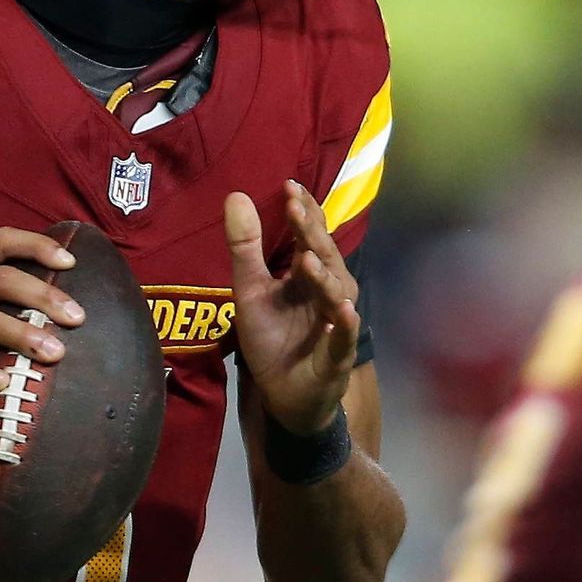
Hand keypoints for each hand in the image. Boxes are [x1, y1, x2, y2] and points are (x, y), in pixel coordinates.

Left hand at [224, 182, 358, 435]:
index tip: (289, 186)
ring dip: (325, 277)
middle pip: (324, 258)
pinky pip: (344, 339)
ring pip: (336, 295)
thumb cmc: (272, 339)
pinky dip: (345, 326)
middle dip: (311, 234)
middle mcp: (327, 293)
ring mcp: (335, 324)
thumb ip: (245, 247)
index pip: (309, 236)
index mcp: (307, 275)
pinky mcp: (336, 357)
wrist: (284, 395)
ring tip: (309, 259)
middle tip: (297, 208)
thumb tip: (236, 194)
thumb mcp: (250, 290)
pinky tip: (344, 311)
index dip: (302, 212)